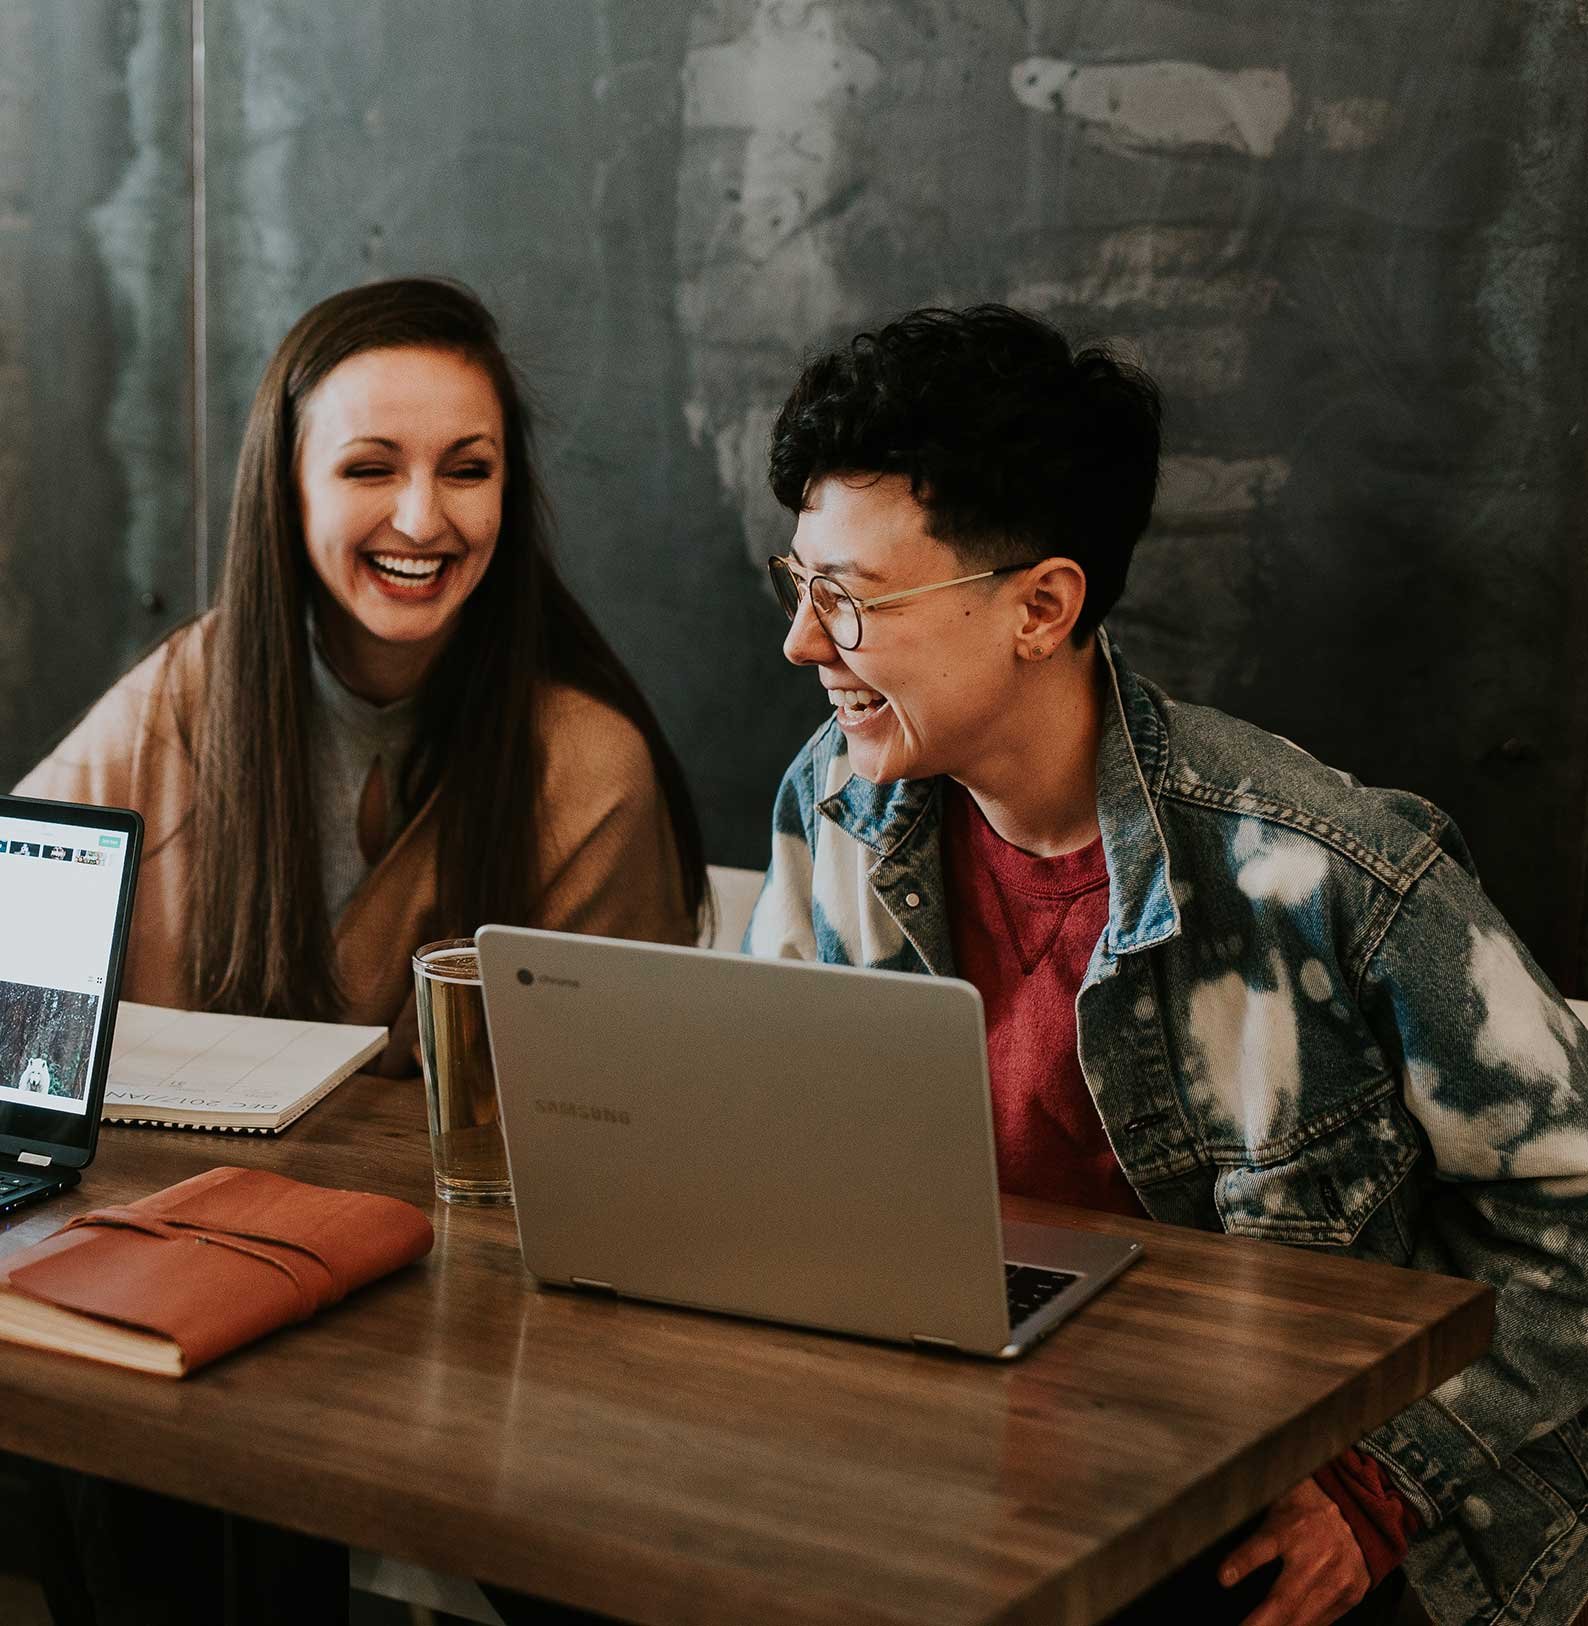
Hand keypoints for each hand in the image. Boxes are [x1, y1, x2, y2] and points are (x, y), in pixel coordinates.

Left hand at [1221, 1478, 1370, 1625]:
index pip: (1263, 1546)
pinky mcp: (1349, 1596)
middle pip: (1284, 1599)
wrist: (1360, 1511)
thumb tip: (1225, 1557)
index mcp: (1293, 1527)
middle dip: (1260, 1623)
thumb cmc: (1308, 1506)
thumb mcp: (1277, 1502)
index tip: (1223, 1578)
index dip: (1242, 1562)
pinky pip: (1322, 1622)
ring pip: (1303, 1619)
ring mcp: (1336, 1580)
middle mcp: (1316, 1556)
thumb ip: (1256, 1530)